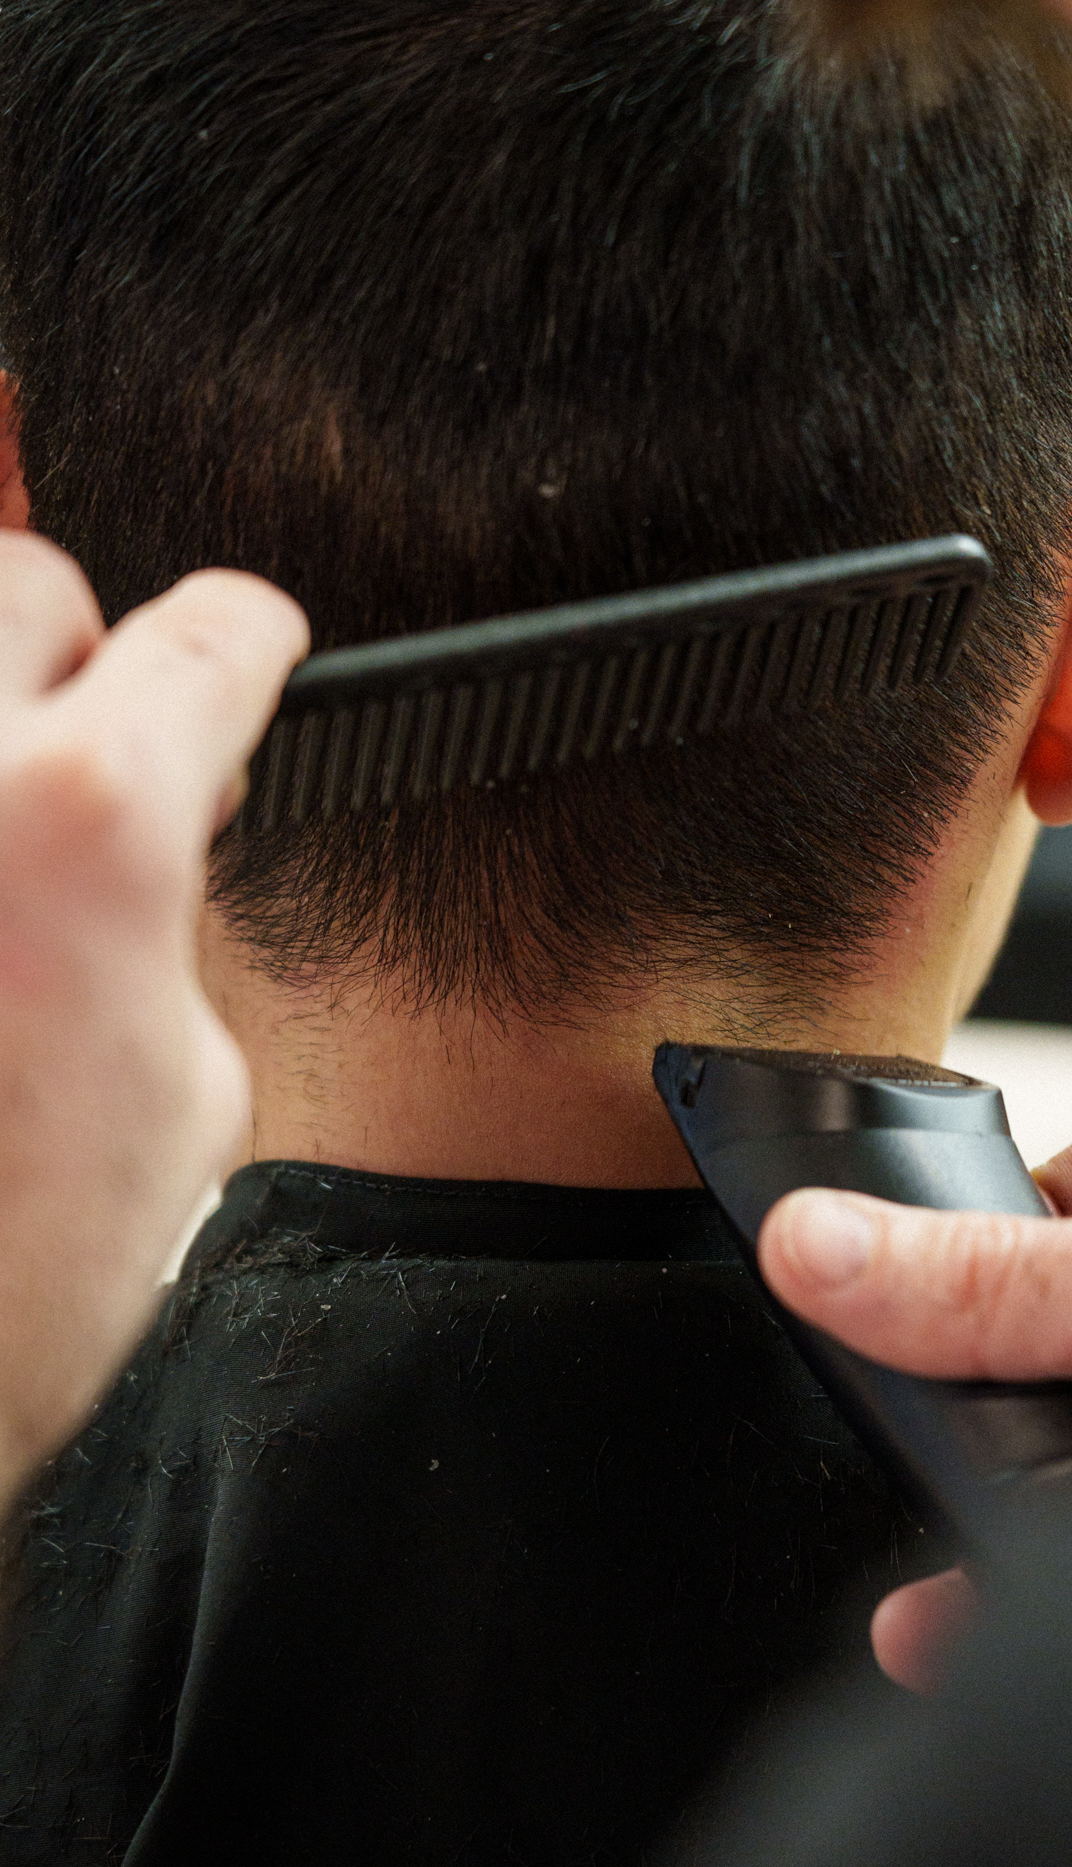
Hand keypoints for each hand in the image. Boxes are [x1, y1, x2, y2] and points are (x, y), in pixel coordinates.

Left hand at [0, 535, 306, 1507]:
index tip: (246, 655)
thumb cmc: (6, 1285)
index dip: (251, 645)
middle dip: (78, 658)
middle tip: (92, 766)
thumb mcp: (185, 1092)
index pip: (208, 632)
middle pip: (25, 581)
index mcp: (88, 821)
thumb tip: (152, 846)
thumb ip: (168, 918)